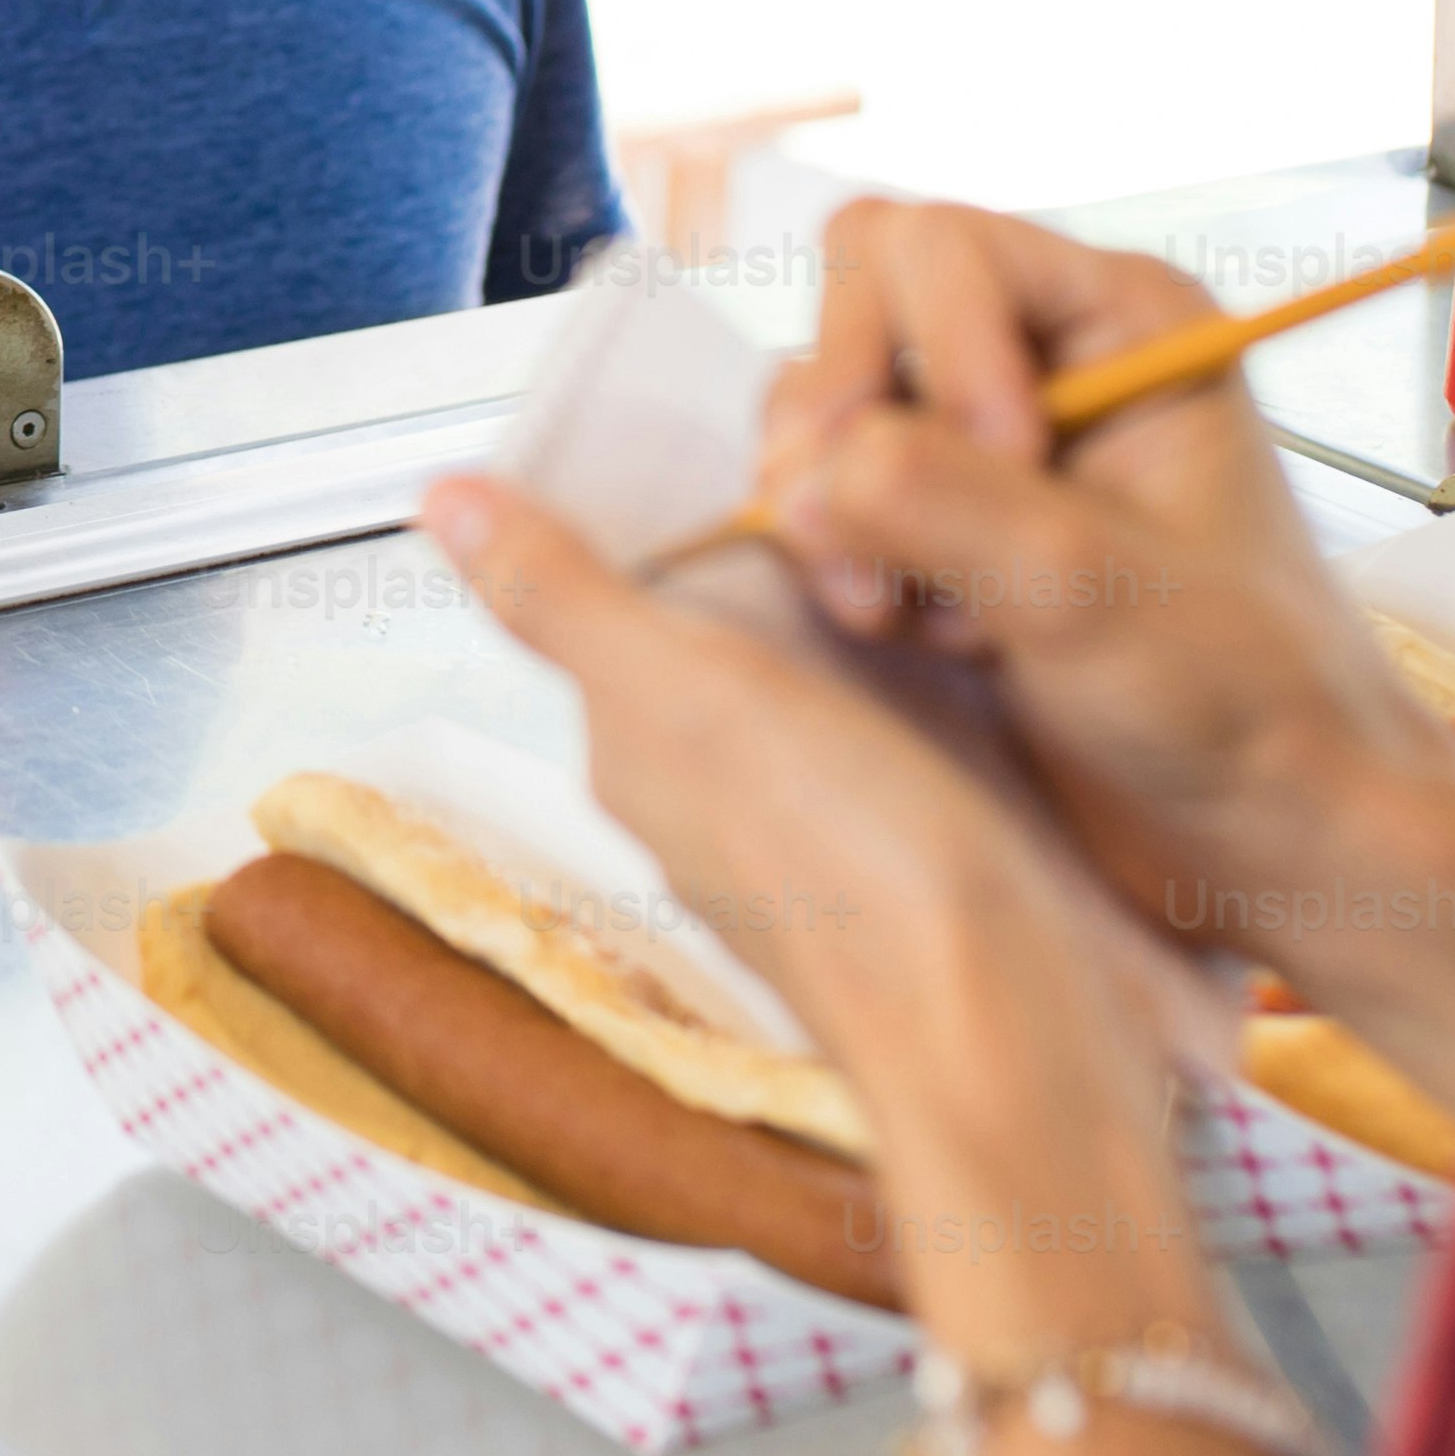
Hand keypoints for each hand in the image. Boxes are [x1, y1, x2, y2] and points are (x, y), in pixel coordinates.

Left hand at [421, 469, 1202, 1339]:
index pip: (624, 592)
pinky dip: (915, 653)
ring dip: (846, 592)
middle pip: (722, 626)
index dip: (666, 506)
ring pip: (810, 664)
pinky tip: (956, 616)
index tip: (726, 426)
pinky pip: (896, 710)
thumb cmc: (851, 878)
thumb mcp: (688, 696)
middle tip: (839, 444)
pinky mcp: (916, 834)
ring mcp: (819, 816)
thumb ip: (566, 599)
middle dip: (768, 543)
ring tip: (906, 505)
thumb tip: (442, 503)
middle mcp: (716, 788)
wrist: (1012, 1029)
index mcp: (642, 749)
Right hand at [764, 198, 1454, 1093]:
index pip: (938, 247)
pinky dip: (837, 551)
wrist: (1274, 833)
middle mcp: (1042, 355)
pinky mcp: (939, 522)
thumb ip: (942, 505)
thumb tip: (806, 476)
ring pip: (827, 395)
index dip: (933, 351)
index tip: (999, 474)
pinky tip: (912, 629)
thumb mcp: (1089, 591)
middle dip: (844, 413)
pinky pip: (826, 484)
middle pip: (858, 293)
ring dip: (834, 499)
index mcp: (1119, 321)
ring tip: (907, 608)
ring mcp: (982, 439)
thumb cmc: (1238, 701)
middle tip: (872, 537)